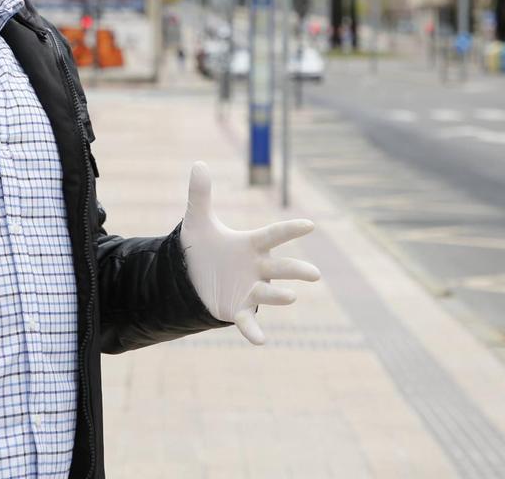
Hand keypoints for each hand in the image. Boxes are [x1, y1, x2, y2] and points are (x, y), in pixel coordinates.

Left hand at [180, 162, 320, 344]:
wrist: (190, 277)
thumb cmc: (203, 247)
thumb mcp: (197, 221)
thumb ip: (200, 195)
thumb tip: (198, 163)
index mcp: (251, 245)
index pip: (273, 235)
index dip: (290, 229)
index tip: (309, 224)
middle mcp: (257, 268)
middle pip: (281, 268)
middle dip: (297, 270)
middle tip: (314, 274)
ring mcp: (250, 290)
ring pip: (269, 294)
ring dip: (280, 296)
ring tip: (291, 296)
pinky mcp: (239, 309)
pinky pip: (249, 321)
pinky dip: (254, 330)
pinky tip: (260, 341)